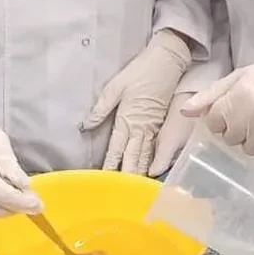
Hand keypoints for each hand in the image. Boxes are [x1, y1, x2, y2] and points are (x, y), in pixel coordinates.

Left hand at [82, 30, 190, 173]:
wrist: (167, 61)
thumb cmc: (140, 71)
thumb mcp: (115, 86)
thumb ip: (101, 108)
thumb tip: (86, 126)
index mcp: (127, 120)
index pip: (116, 149)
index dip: (110, 165)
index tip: (104, 179)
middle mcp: (141, 128)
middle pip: (132, 158)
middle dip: (126, 175)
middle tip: (120, 192)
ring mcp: (153, 127)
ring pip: (145, 155)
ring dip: (139, 171)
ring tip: (133, 187)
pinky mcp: (161, 124)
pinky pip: (156, 148)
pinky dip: (152, 161)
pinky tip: (150, 169)